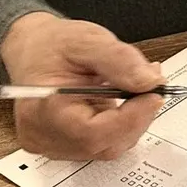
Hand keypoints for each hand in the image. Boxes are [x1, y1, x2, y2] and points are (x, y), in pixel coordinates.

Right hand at [0, 12, 164, 160]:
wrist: (32, 50)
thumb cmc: (51, 45)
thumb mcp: (87, 40)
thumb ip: (120, 61)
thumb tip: (150, 83)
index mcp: (41, 111)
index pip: (92, 133)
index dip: (131, 118)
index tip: (154, 94)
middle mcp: (42, 136)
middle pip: (104, 143)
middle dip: (136, 116)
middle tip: (151, 85)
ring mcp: (52, 146)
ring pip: (108, 146)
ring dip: (130, 120)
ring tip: (136, 88)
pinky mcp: (64, 147)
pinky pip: (103, 143)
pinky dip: (119, 124)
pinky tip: (122, 101)